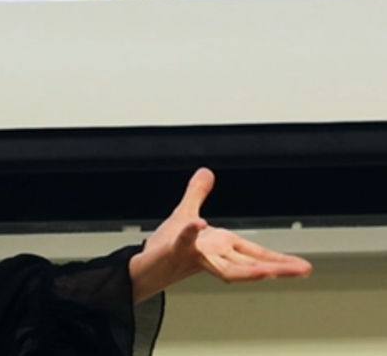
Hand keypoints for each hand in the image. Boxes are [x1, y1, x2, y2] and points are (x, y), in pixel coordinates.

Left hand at [128, 168, 312, 302]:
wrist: (142, 267)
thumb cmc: (164, 245)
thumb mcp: (185, 212)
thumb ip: (196, 193)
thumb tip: (206, 172)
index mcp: (219, 246)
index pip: (254, 254)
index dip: (278, 259)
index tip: (301, 266)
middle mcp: (212, 255)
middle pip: (249, 265)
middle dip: (276, 267)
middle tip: (302, 271)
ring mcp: (195, 256)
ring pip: (227, 268)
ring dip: (248, 269)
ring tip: (271, 271)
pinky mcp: (174, 252)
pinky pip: (184, 241)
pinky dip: (191, 232)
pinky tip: (200, 223)